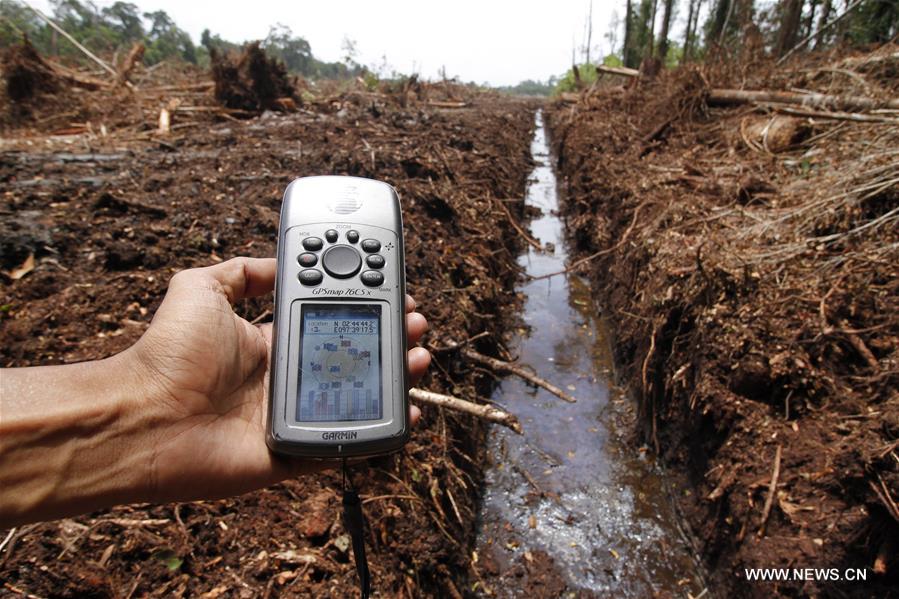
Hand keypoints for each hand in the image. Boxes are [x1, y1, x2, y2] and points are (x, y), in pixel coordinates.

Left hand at [126, 257, 429, 502]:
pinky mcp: (296, 451)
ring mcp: (293, 416)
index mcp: (268, 342)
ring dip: (394, 378)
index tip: (388, 291)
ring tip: (417, 358)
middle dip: (387, 337)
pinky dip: (380, 433)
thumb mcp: (201, 288)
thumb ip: (242, 271)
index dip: (359, 305)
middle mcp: (284, 378)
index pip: (326, 320)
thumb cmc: (170, 354)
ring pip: (358, 398)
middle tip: (414, 323)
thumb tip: (279, 262)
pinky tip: (407, 412)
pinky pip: (348, 443)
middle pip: (351, 358)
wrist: (146, 419)